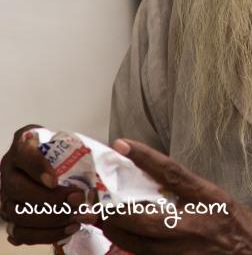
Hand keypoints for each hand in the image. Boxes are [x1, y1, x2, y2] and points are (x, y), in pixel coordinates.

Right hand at [0, 125, 91, 244]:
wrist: (51, 165)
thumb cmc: (63, 151)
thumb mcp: (69, 140)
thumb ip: (82, 146)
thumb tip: (118, 150)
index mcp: (23, 146)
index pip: (24, 154)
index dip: (37, 168)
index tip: (55, 179)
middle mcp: (9, 172)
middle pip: (18, 189)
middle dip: (49, 198)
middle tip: (77, 199)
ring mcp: (8, 197)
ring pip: (19, 214)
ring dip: (50, 218)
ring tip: (77, 216)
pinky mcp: (13, 219)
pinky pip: (23, 233)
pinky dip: (47, 234)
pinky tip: (70, 227)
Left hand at [100, 139, 251, 254]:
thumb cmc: (242, 227)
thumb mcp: (218, 199)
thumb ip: (188, 191)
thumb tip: (158, 180)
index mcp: (208, 199)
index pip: (172, 172)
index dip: (145, 157)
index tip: (122, 144)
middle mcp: (195, 226)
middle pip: (145, 217)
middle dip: (115, 211)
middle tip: (92, 203)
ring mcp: (185, 253)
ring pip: (140, 244)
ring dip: (117, 232)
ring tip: (99, 221)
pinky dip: (132, 249)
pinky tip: (121, 241)